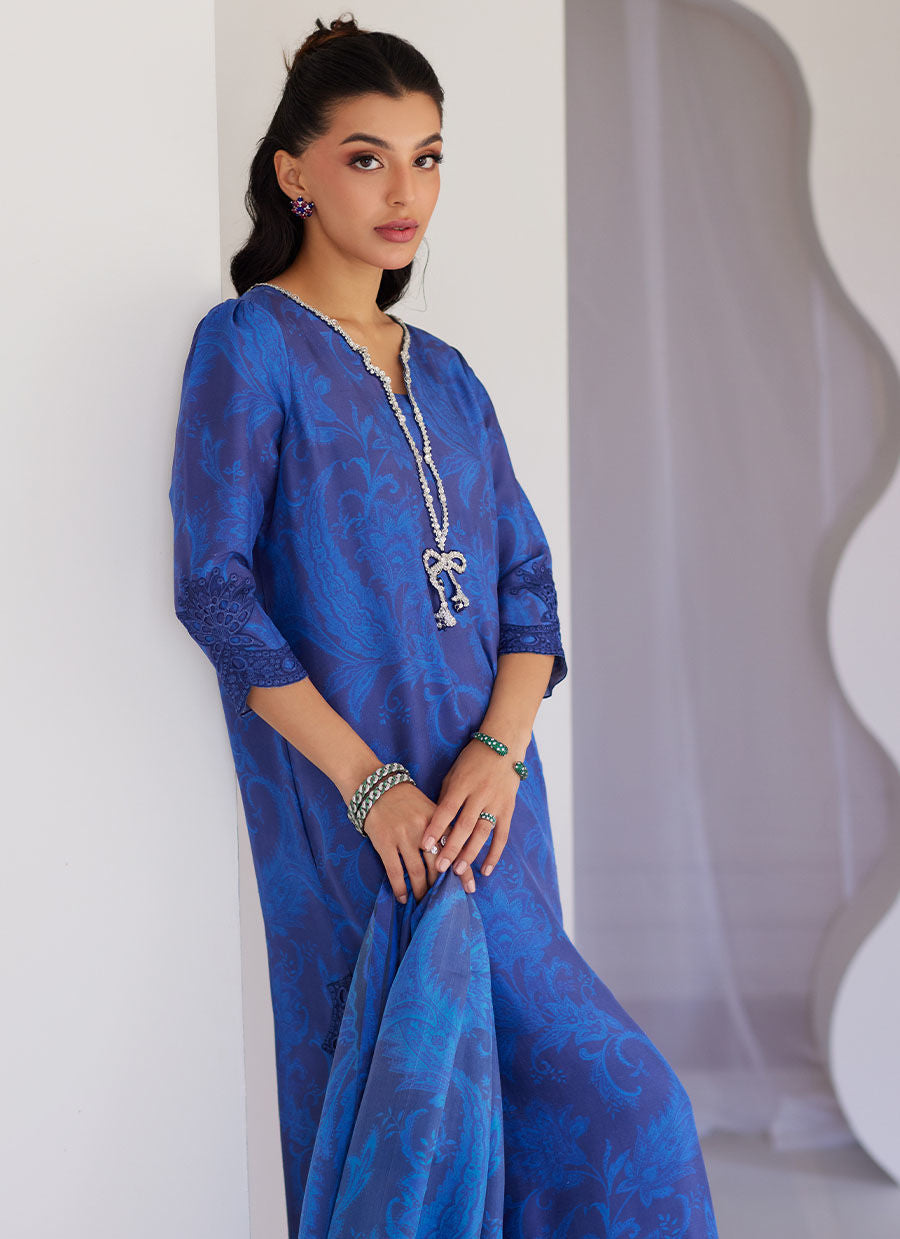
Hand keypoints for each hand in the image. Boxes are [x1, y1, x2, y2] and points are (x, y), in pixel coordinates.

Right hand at [361, 780, 473, 903]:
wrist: (375, 786)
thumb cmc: (405, 799)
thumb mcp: (429, 808)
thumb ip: (441, 828)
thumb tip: (452, 856)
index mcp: (438, 819)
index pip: (455, 848)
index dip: (463, 870)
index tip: (469, 888)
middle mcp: (423, 829)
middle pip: (437, 864)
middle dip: (441, 885)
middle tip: (444, 901)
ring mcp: (403, 836)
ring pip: (417, 871)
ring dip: (421, 890)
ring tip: (423, 902)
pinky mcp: (384, 842)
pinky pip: (394, 871)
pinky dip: (400, 888)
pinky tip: (404, 898)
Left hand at [420, 740, 518, 882]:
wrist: (504, 745)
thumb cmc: (472, 759)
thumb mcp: (454, 773)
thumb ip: (446, 797)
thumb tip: (435, 823)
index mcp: (462, 784)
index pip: (447, 809)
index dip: (436, 828)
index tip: (425, 845)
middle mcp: (480, 794)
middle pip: (464, 826)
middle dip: (452, 848)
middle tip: (440, 867)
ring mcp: (496, 803)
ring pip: (482, 833)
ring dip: (470, 854)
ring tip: (458, 871)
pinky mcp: (509, 809)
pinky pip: (502, 835)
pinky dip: (495, 854)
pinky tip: (485, 870)